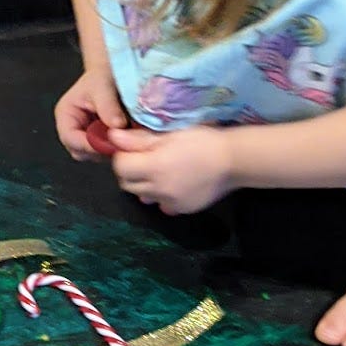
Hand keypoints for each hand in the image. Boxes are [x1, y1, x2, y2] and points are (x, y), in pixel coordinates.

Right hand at [55, 70, 127, 160]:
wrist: (112, 73)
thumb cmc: (102, 75)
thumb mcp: (103, 86)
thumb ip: (108, 106)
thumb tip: (117, 126)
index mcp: (66, 116)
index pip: (70, 138)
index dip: (89, 144)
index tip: (110, 144)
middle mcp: (72, 129)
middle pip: (80, 152)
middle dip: (100, 150)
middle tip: (121, 142)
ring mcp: (86, 137)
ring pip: (94, 155)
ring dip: (109, 150)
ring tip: (125, 137)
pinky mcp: (100, 140)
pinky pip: (106, 152)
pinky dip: (116, 148)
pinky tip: (127, 137)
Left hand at [109, 125, 233, 214]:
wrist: (233, 161)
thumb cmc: (203, 141)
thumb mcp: (170, 135)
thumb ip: (139, 139)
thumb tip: (112, 137)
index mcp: (154, 167)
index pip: (120, 167)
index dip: (123, 156)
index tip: (133, 149)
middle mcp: (158, 189)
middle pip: (127, 185)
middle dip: (130, 172)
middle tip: (145, 159)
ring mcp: (170, 202)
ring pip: (143, 197)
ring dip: (145, 185)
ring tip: (161, 172)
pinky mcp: (182, 210)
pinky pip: (162, 205)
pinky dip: (162, 196)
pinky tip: (175, 183)